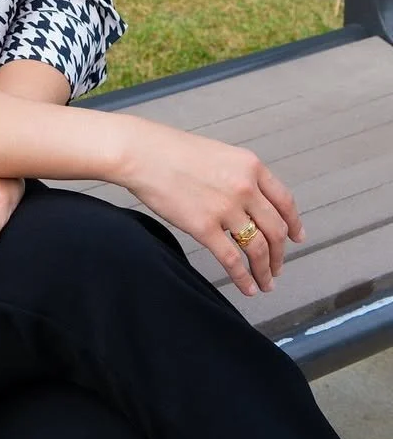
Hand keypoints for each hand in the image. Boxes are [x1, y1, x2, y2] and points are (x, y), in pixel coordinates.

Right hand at [116, 117, 304, 296]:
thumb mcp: (217, 154)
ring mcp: (225, 208)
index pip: (284, 201)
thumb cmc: (171, 150)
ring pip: (258, 248)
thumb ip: (238, 175)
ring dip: (265, 270)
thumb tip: (250, 202)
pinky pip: (232, 260)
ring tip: (265, 282)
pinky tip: (247, 288)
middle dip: (280, 254)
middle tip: (278, 267)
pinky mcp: (204, 227)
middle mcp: (244, 187)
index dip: (294, 224)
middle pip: (275, 230)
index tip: (297, 238)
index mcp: (250, 166)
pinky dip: (243, 278)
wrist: (142, 153)